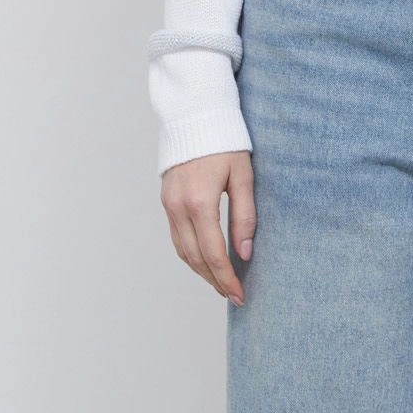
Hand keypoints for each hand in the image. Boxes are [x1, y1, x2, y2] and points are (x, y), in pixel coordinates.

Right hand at [161, 151, 256, 303]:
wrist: (194, 116)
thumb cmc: (225, 142)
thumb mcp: (244, 176)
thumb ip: (245, 216)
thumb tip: (245, 252)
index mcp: (200, 202)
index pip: (214, 253)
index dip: (227, 278)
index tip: (240, 295)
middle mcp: (179, 208)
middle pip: (196, 258)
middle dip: (215, 280)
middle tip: (234, 296)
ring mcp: (169, 205)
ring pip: (182, 251)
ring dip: (201, 271)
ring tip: (221, 284)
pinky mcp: (166, 201)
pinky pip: (176, 237)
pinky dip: (190, 255)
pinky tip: (206, 261)